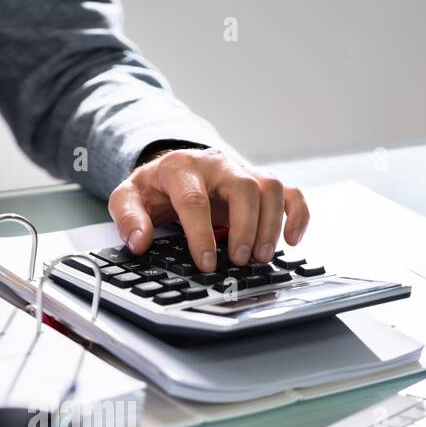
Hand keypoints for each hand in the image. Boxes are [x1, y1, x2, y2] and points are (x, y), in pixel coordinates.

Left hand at [107, 147, 308, 272]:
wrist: (172, 169)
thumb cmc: (153, 188)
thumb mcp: (127, 198)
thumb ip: (128, 218)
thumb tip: (139, 242)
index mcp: (180, 167)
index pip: (195, 198)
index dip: (201, 233)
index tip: (206, 262)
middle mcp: (216, 164)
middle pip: (243, 187)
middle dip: (245, 227)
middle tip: (239, 261)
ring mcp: (242, 171)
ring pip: (269, 187)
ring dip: (271, 225)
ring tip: (260, 258)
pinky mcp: (259, 182)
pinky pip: (289, 192)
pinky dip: (297, 215)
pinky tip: (293, 240)